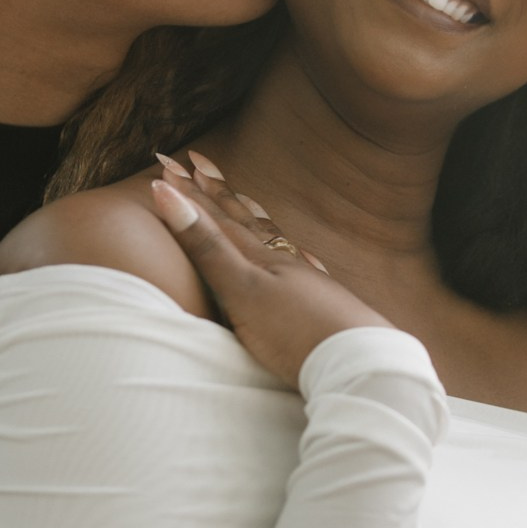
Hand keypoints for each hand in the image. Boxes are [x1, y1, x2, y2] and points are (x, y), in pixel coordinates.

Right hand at [149, 155, 389, 385]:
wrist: (359, 364)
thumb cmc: (295, 332)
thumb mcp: (242, 291)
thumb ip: (207, 248)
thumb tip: (167, 195)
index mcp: (261, 259)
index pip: (218, 218)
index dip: (191, 192)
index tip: (167, 164)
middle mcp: (285, 263)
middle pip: (246, 221)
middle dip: (218, 194)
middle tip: (200, 165)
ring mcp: (308, 284)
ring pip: (276, 241)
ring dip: (254, 219)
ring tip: (245, 200)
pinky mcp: (325, 308)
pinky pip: (305, 268)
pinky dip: (296, 255)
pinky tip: (305, 259)